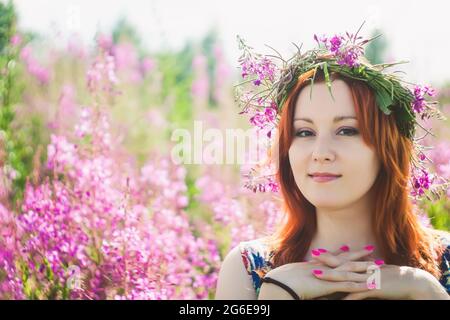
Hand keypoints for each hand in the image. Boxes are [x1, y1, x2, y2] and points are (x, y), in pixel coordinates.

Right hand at [260, 246, 374, 299]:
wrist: (280, 283)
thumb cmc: (282, 282)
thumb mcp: (292, 276)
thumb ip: (299, 275)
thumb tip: (302, 275)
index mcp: (314, 266)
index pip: (331, 257)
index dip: (341, 252)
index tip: (348, 248)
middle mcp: (323, 268)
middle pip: (344, 259)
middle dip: (358, 255)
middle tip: (370, 249)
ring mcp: (328, 276)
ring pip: (351, 270)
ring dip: (365, 267)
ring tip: (379, 264)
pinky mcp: (330, 285)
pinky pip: (349, 285)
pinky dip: (361, 284)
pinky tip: (371, 284)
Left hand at [311, 246, 448, 299]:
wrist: (414, 282)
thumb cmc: (396, 278)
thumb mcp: (379, 271)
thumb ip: (368, 267)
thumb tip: (361, 262)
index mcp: (365, 266)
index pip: (344, 259)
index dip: (330, 256)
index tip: (317, 253)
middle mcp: (365, 270)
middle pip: (342, 265)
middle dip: (326, 261)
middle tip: (312, 257)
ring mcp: (369, 279)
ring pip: (346, 277)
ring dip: (331, 276)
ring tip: (317, 275)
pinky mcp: (375, 289)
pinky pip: (359, 294)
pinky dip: (349, 296)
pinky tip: (338, 299)